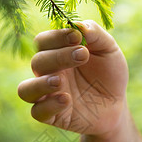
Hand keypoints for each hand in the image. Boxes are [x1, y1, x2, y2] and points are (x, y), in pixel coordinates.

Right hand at [18, 20, 127, 134]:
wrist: (116, 106)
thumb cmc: (109, 76)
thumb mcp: (109, 52)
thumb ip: (96, 35)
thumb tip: (79, 25)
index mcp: (57, 55)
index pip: (43, 42)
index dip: (56, 37)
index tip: (78, 38)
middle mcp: (48, 74)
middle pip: (36, 62)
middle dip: (58, 57)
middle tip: (83, 56)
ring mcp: (48, 96)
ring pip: (25, 90)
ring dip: (40, 84)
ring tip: (60, 81)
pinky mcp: (52, 116)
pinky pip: (37, 112)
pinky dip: (49, 106)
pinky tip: (67, 100)